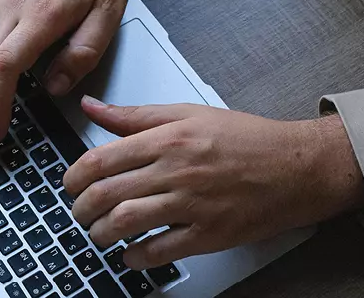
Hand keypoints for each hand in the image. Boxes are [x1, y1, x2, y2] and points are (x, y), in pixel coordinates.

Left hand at [64, 97, 363, 269]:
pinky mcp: (210, 234)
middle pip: (109, 193)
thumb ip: (134, 114)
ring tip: (98, 232)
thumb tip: (91, 106)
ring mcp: (193, 204)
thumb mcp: (186, 113)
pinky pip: (162, 252)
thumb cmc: (243, 137)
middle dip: (82, 208)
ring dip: (102, 233)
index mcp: (167, 138)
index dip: (75, 175)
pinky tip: (130, 254)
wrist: (294, 166)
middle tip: (78, 211)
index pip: (102, 158)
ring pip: (128, 223)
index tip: (69, 183)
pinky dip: (137, 257)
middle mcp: (176, 170)